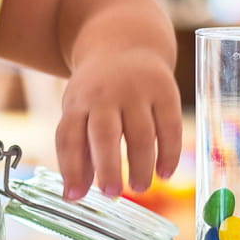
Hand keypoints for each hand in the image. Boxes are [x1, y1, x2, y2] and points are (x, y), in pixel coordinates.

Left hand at [55, 46, 181, 199]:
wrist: (125, 43)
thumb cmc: (97, 92)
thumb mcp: (79, 111)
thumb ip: (78, 152)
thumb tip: (74, 196)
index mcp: (78, 102)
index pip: (70, 137)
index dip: (71, 168)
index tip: (74, 196)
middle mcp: (106, 95)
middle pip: (105, 133)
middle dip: (108, 166)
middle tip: (111, 194)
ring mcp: (137, 91)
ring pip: (141, 133)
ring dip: (141, 165)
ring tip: (140, 188)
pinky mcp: (165, 91)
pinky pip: (170, 126)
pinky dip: (169, 152)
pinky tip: (166, 173)